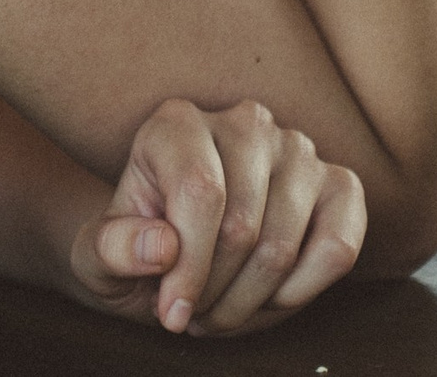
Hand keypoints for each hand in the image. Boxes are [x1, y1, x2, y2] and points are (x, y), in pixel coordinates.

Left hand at [67, 97, 365, 335]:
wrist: (179, 249)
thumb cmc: (137, 246)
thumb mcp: (97, 256)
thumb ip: (112, 249)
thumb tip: (161, 247)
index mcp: (176, 124)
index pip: (201, 193)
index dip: (188, 268)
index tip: (171, 313)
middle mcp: (243, 123)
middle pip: (242, 226)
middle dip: (214, 292)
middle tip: (193, 313)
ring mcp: (297, 149)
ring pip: (283, 245)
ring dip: (250, 300)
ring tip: (221, 306)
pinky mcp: (338, 183)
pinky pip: (338, 246)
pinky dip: (303, 290)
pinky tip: (271, 294)